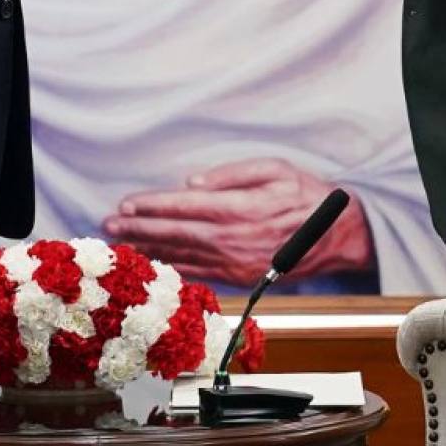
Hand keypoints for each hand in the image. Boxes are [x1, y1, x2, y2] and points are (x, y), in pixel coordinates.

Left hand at [102, 158, 374, 288]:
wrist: (338, 236)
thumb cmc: (307, 195)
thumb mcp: (275, 169)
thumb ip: (232, 174)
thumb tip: (192, 183)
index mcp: (241, 209)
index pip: (185, 207)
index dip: (152, 206)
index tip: (126, 204)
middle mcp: (235, 239)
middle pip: (177, 234)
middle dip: (140, 228)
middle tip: (108, 225)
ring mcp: (237, 263)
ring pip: (183, 255)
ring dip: (150, 248)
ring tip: (121, 242)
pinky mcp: (241, 277)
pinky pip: (200, 272)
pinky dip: (173, 267)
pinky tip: (153, 262)